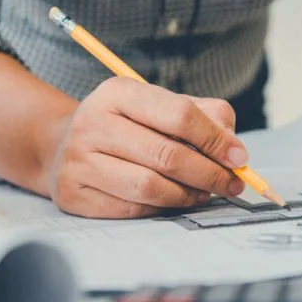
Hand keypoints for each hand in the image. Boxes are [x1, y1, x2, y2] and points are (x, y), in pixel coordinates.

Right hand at [47, 77, 248, 217]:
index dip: (216, 139)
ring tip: (204, 193)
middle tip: (232, 184)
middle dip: (210, 174)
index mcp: (117, 92)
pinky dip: (162, 208)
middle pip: (168, 155)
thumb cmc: (126, 126)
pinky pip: (132, 209)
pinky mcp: (73, 195)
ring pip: (151, 187)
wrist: (62, 146)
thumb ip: (204, 116)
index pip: (179, 115)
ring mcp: (78, 161)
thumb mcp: (159, 106)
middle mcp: (92, 123)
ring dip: (188, 195)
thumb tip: (234, 149)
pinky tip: (173, 201)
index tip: (239, 158)